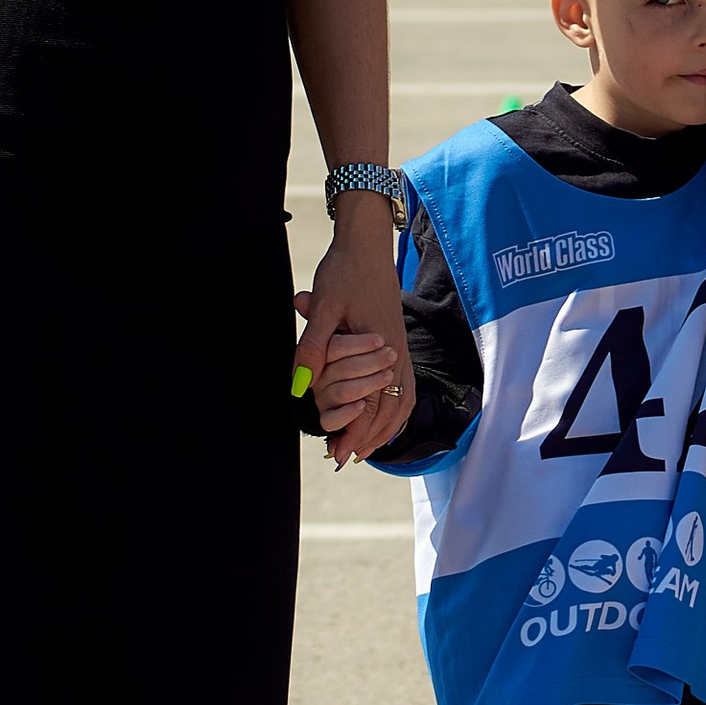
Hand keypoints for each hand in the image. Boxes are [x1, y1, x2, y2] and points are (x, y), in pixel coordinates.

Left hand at [295, 231, 413, 466]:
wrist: (366, 246)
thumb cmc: (343, 273)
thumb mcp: (323, 307)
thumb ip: (312, 347)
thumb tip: (299, 384)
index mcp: (379, 348)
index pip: (372, 403)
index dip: (354, 431)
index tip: (338, 452)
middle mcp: (396, 353)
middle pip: (389, 408)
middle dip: (368, 437)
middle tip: (344, 459)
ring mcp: (401, 349)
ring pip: (402, 400)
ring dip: (384, 427)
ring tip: (364, 448)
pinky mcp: (399, 344)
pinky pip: (405, 386)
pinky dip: (395, 409)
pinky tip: (383, 418)